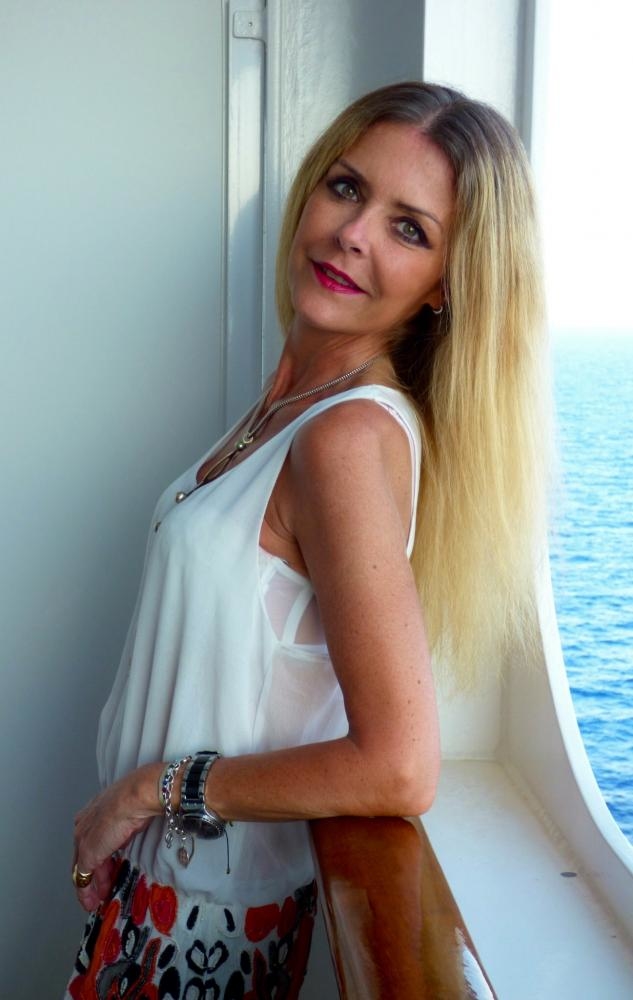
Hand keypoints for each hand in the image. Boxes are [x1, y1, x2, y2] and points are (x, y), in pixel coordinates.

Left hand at [72, 764, 159, 911]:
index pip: (89, 842)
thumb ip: (120, 829)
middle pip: (84, 857)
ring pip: (83, 869)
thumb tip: (124, 839)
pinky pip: (83, 878)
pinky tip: (90, 902)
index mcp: (90, 813)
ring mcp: (84, 841)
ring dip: (90, 888)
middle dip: (91, 877)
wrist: (134, 797)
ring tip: (94, 902)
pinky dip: (86, 893)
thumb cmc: (136, 800)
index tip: (101, 872)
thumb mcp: (127, 817)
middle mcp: (83, 826)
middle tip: (97, 893)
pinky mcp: (88, 854)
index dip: (95, 858)